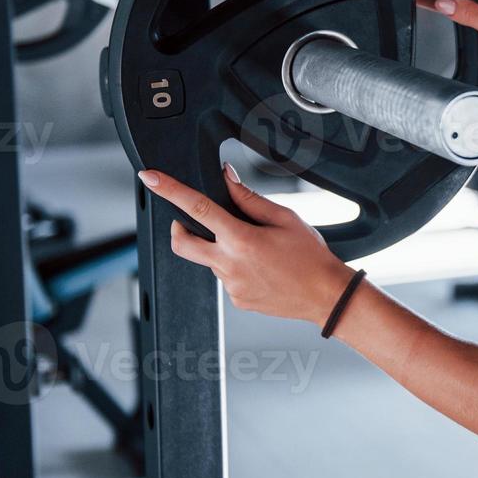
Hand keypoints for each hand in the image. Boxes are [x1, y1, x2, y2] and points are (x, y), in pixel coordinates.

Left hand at [138, 163, 353, 325]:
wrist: (327, 297)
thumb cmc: (312, 258)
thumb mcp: (286, 218)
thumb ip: (250, 199)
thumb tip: (227, 179)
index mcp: (241, 239)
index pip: (196, 208)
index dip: (170, 190)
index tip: (150, 178)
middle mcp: (230, 264)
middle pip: (181, 243)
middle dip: (178, 228)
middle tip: (193, 222)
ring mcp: (231, 285)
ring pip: (210, 260)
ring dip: (221, 249)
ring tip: (257, 250)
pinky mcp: (237, 299)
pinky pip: (225, 277)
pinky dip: (236, 267)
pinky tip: (262, 267)